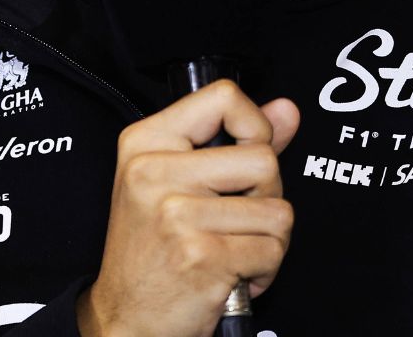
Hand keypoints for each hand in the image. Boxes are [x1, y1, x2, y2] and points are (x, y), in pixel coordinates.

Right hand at [76, 80, 300, 336]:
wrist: (125, 320)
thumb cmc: (153, 251)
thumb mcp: (178, 183)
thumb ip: (236, 141)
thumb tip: (287, 110)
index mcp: (146, 142)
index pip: (224, 98)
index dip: (255, 127)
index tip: (245, 159)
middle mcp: (154, 172)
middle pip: (264, 159)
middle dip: (266, 198)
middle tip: (234, 223)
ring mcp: (175, 214)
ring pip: (278, 211)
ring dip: (268, 241)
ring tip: (232, 250)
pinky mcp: (200, 255)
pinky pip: (272, 250)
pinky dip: (263, 270)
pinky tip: (231, 275)